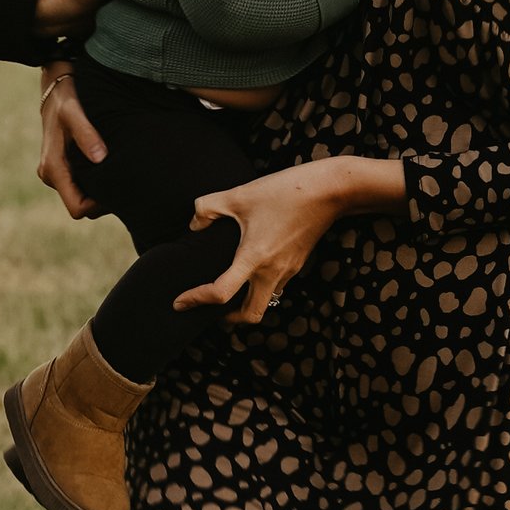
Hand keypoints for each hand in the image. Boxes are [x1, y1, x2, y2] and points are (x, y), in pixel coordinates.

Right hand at [37, 62, 106, 216]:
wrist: (55, 88)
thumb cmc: (65, 99)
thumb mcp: (74, 112)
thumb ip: (87, 135)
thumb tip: (100, 158)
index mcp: (53, 168)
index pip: (76, 207)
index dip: (97, 207)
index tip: (116, 191)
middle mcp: (51, 174)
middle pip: (80, 205)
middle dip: (100, 200)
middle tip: (123, 182)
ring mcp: (55, 172)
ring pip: (80, 196)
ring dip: (98, 191)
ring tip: (118, 173)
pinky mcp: (62, 166)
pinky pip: (79, 184)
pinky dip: (95, 181)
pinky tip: (109, 167)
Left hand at [176, 154, 404, 321]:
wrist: (330, 190)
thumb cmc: (285, 191)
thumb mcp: (240, 194)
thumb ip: (208, 207)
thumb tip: (194, 223)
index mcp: (254, 258)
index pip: (221, 293)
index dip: (196, 301)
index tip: (179, 302)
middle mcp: (272, 272)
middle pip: (250, 315)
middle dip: (228, 319)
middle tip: (209, 309)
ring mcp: (288, 270)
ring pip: (265, 301)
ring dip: (245, 303)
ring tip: (227, 289)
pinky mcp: (297, 263)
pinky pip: (276, 286)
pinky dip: (259, 286)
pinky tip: (250, 268)